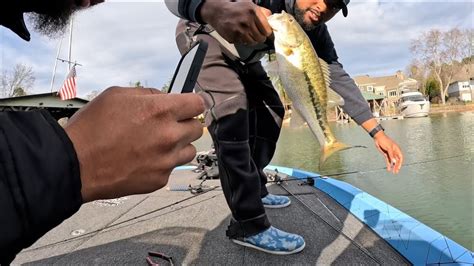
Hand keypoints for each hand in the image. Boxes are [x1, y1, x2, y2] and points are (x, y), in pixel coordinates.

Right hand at [65, 87, 204, 201]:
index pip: (198, 104)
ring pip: (189, 150)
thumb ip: (147, 94)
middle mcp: (168, 136)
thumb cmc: (91, 130)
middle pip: (197, 128)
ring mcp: (166, 160)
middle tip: (167, 125)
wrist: (76, 165)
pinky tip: (144, 159)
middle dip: (185, 124)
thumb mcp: (117, 95)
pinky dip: (163, 163)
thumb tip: (164, 97)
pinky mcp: (160, 179)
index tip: (188, 106)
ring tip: (156, 144)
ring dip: (178, 145)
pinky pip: (172, 167)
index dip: (193, 103)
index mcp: (160, 111)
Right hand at [200, 0, 271, 43]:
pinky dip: (243, 41)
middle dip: (260, 37)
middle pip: (261, 38)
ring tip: (248, 34)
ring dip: (252, 40)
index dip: (267, 32)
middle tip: (257, 35)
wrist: (218, 12)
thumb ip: (262, 12)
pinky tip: (240, 34)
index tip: (265, 32)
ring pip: (253, 42)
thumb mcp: (250, 5)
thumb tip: (271, 19)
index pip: (267, 30)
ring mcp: (240, 30)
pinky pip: (243, 43)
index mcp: (253, 12)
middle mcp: (247, 21)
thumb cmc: (236, 8)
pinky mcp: (234, 37)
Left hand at [373, 132, 403, 173]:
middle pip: (397, 161)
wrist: (378, 138)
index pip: (400, 158)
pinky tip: (388, 168)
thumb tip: (394, 162)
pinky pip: (388, 160)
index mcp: (397, 150)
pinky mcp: (386, 154)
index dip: (400, 163)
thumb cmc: (385, 141)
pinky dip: (388, 164)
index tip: (398, 168)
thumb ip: (391, 155)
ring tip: (393, 172)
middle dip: (396, 166)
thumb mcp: (388, 148)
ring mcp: (390, 153)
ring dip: (393, 166)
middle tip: (396, 172)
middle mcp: (394, 152)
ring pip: (392, 161)